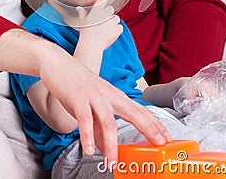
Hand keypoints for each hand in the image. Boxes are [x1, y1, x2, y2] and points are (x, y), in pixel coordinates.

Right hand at [0, 28, 171, 167]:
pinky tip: (90, 151)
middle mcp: (108, 96)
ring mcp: (94, 96)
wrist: (58, 63)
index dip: (154, 124)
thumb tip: (105, 149)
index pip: (140, 111)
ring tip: (113, 162)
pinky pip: (85, 120)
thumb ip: (98, 128)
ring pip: (108, 122)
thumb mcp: (91, 106)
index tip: (167, 137)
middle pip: (133, 113)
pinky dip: (87, 136)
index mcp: (114, 96)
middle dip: (149, 129)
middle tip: (160, 144)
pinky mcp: (78, 98)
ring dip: (112, 144)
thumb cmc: (76, 84)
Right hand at [76, 0, 122, 50]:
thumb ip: (82, 13)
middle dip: (107, 14)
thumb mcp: (83, 21)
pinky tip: (111, 32)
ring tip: (107, 28)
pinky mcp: (117, 30)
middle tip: (103, 22)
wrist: (91, 45)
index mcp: (96, 10)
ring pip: (116, 18)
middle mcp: (105, 14)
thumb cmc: (85, 33)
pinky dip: (117, 29)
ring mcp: (112, 22)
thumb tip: (79, 8)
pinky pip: (120, 27)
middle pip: (110, 10)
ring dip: (113, 22)